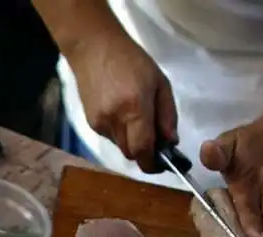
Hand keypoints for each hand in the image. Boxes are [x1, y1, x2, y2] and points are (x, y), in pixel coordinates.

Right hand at [67, 35, 177, 171]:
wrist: (93, 47)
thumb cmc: (132, 61)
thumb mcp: (160, 82)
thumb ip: (168, 115)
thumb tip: (172, 142)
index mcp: (135, 109)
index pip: (143, 151)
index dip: (154, 163)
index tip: (164, 163)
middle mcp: (115, 121)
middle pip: (132, 154)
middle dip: (145, 153)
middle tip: (156, 140)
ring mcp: (100, 123)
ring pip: (121, 147)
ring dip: (133, 142)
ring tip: (138, 120)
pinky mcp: (91, 123)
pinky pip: (111, 138)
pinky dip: (121, 133)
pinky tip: (122, 113)